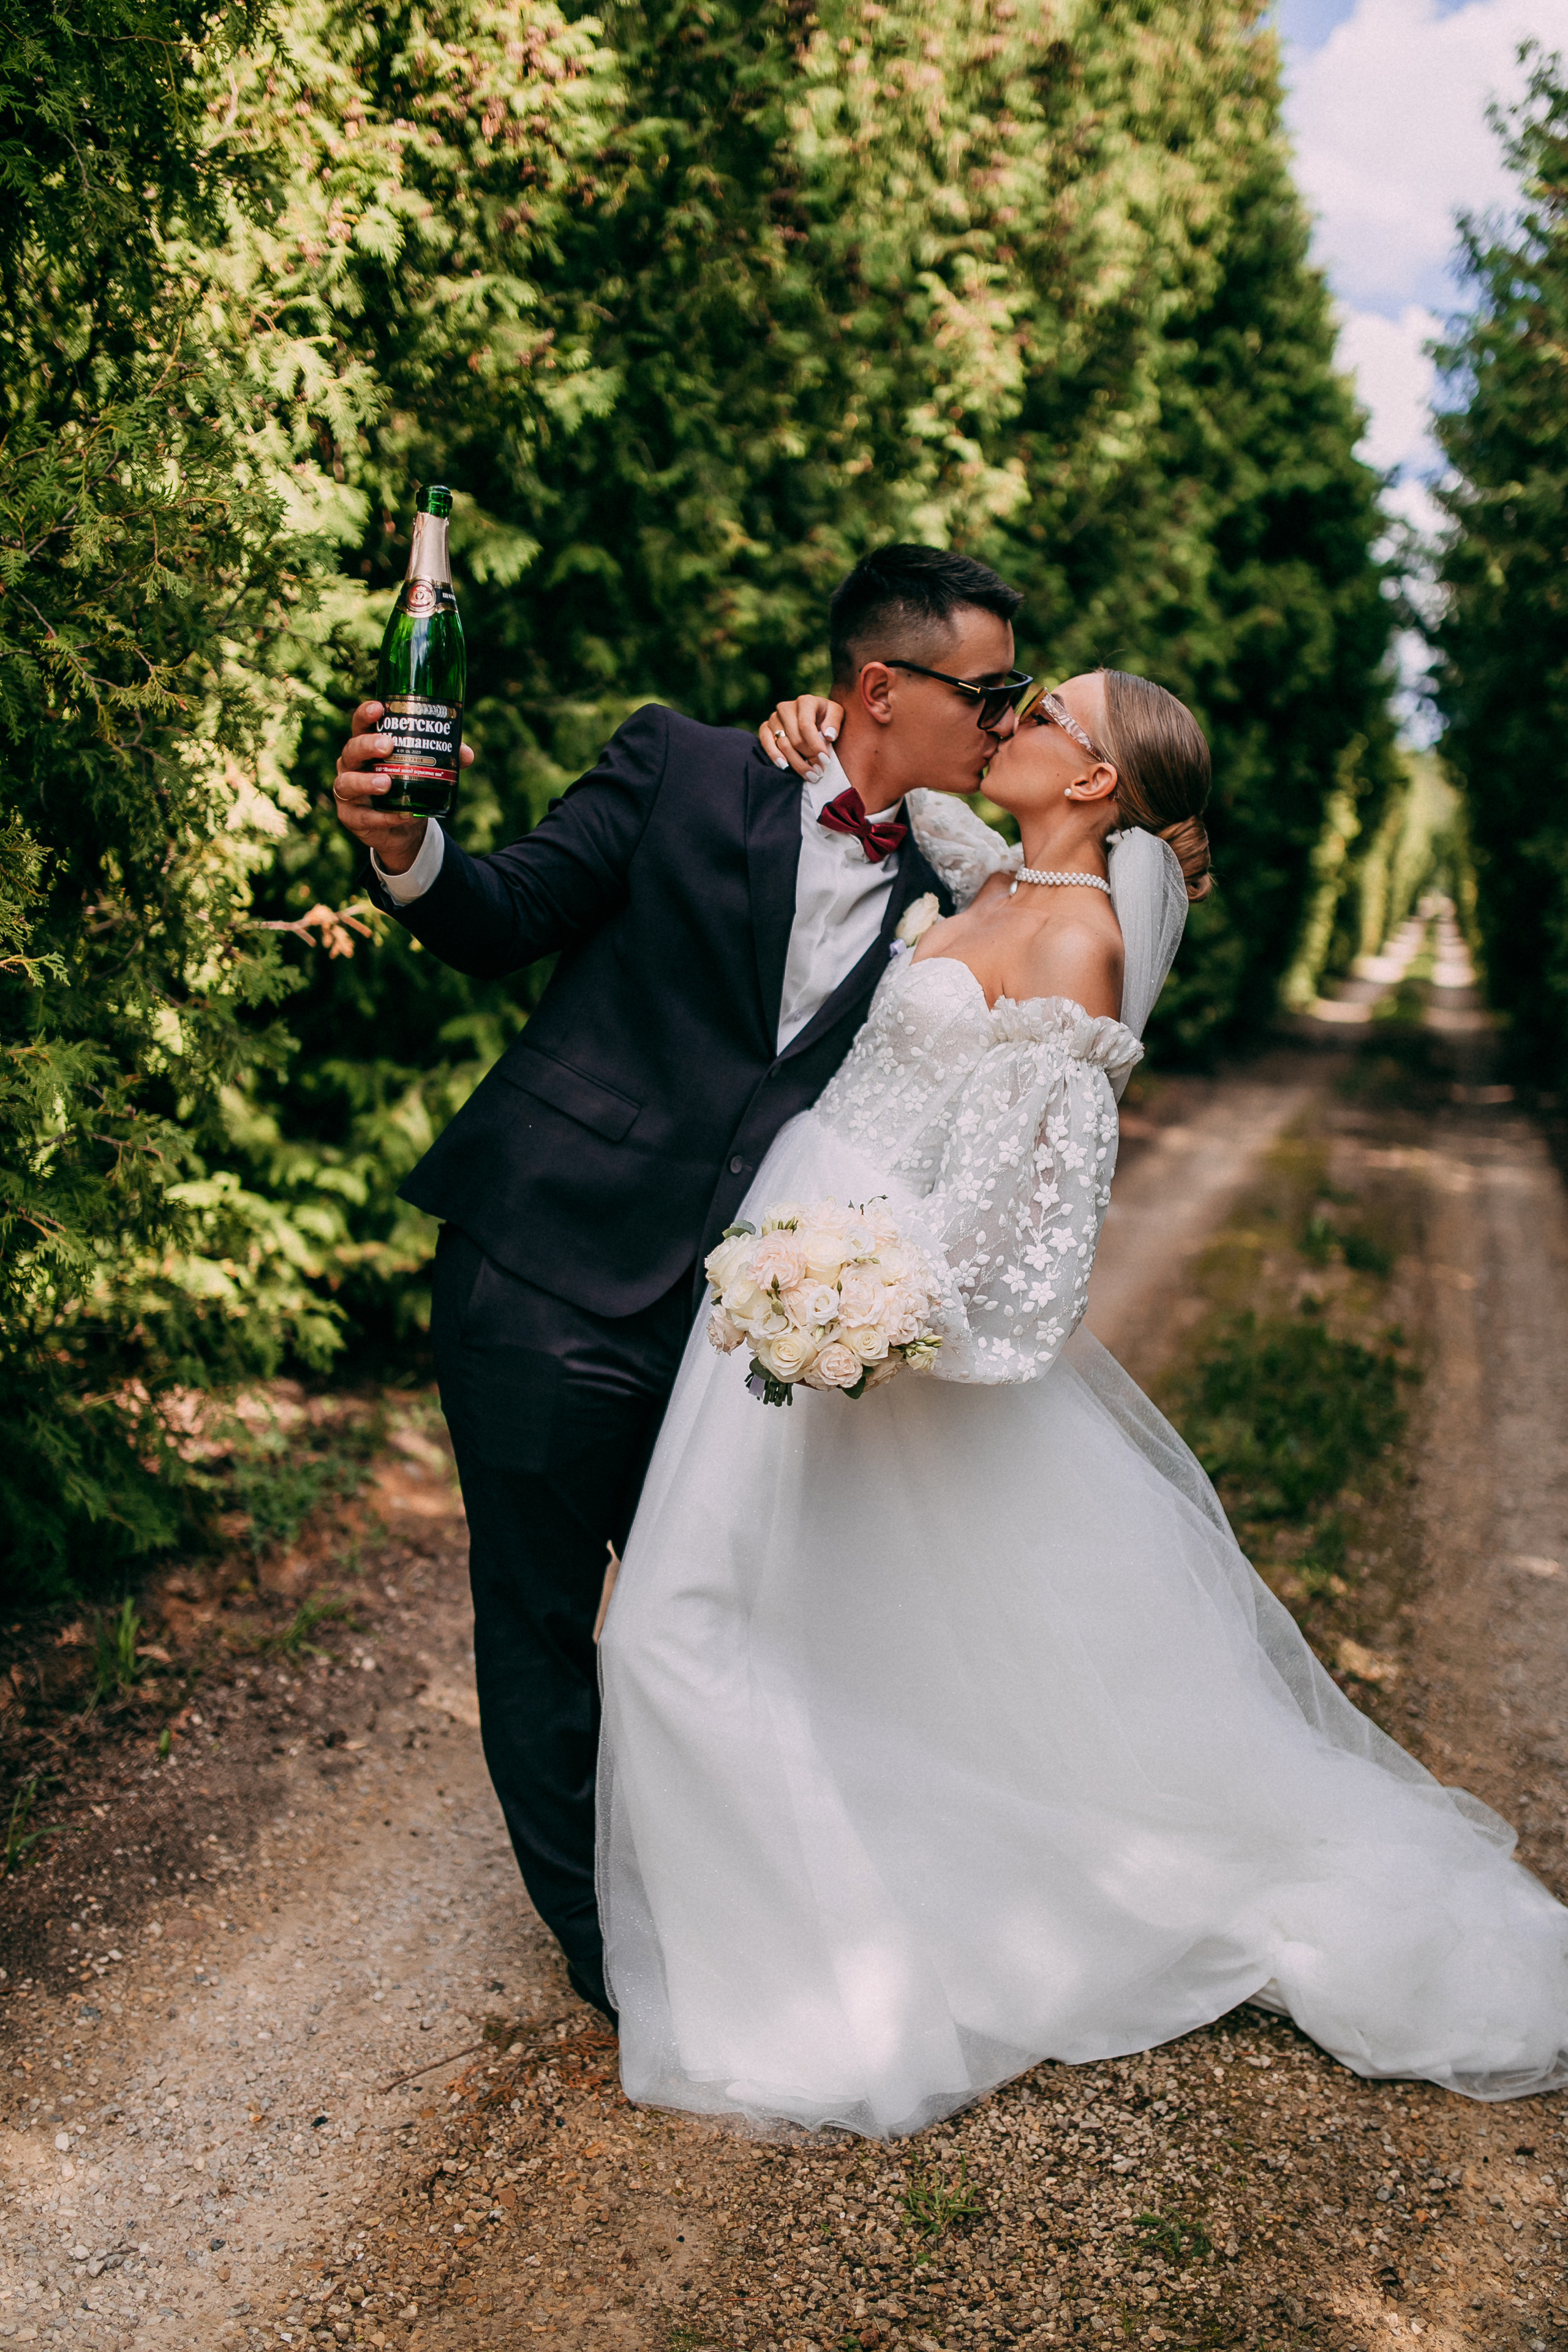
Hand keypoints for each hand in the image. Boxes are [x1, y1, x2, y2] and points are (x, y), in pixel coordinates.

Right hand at [331, 701, 475, 871]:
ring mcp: (348, 791)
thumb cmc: (407, 786)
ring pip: (347, 783)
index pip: (360, 724)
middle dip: (367, 746)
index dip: (365, 714)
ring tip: (386, 783)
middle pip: (351, 750)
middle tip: (387, 746)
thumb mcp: (424, 770)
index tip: (378, 708)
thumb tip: (466, 754)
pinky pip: (363, 817)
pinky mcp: (351, 817)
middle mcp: (352, 765)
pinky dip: (383, 817)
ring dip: (366, 782)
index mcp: (366, 746)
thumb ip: (444, 759)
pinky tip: (400, 815)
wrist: (401, 828)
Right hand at [757, 696, 844, 777]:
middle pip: (795, 738)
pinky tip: (785, 766)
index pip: (806, 726)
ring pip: (782, 744)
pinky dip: (774, 755)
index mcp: (805, 701)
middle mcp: (786, 707)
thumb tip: (829, 735)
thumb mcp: (836, 713)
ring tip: (809, 775)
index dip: (815, 745)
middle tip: (819, 772)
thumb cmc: (826, 716)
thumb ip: (834, 722)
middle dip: (808, 757)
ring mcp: (774, 717)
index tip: (825, 760)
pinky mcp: (766, 727)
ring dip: (796, 763)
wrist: (812, 714)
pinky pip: (765, 742)